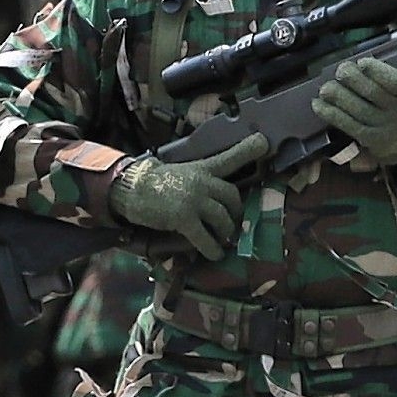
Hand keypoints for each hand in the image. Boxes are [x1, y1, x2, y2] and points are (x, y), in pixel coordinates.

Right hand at [108, 133, 267, 259]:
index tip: (264, 142)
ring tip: (223, 240)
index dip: (248, 150)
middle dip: (236, 213)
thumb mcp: (184, 173)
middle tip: (232, 224)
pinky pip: (205, 238)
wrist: (132, 189)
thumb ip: (202, 181)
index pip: (229, 158)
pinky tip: (215, 254)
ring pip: (222, 219)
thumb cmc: (157, 183)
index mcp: (202, 169)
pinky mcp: (183, 218)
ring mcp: (193, 199)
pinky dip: (213, 249)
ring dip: (225, 233)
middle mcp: (201, 181)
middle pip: (232, 196)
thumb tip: (219, 199)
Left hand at [312, 57, 396, 166]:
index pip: (395, 81)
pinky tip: (319, 104)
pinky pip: (346, 124)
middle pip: (371, 93)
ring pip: (356, 108)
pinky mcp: (369, 139)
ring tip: (326, 88)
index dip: (375, 70)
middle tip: (341, 71)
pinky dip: (329, 113)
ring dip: (336, 94)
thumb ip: (386, 75)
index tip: (362, 62)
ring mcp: (384, 128)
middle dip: (351, 78)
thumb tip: (357, 64)